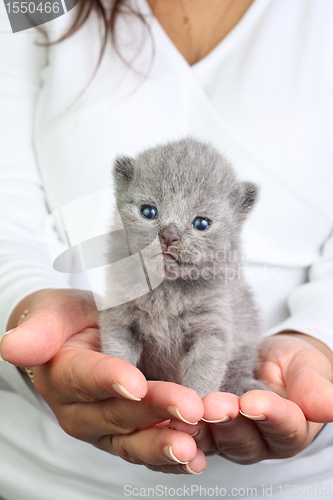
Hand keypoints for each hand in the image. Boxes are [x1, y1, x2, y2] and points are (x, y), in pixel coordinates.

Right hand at [1, 289, 205, 473]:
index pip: (84, 379)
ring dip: (164, 445)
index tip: (136, 383)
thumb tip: (10, 346)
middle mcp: (80, 412)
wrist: (79, 338)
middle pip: (117, 414)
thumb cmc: (67, 321)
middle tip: (188, 408)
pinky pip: (146, 450)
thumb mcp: (51, 313)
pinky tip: (198, 458)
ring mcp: (104, 429)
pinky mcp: (126, 436)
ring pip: (133, 442)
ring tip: (194, 446)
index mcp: (62, 377)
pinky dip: (172, 457)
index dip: (108, 381)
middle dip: (154, 412)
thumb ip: (38, 330)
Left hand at [170, 334, 332, 463]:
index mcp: (290, 430)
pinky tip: (165, 415)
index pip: (283, 428)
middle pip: (244, 439)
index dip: (269, 415)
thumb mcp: (306, 367)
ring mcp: (228, 438)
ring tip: (188, 410)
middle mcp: (258, 442)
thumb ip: (314, 386)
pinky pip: (189, 435)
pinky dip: (177, 428)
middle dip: (228, 421)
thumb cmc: (291, 365)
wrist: (266, 361)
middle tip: (214, 405)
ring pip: (213, 441)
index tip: (254, 402)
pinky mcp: (204, 430)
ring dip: (199, 427)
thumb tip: (332, 406)